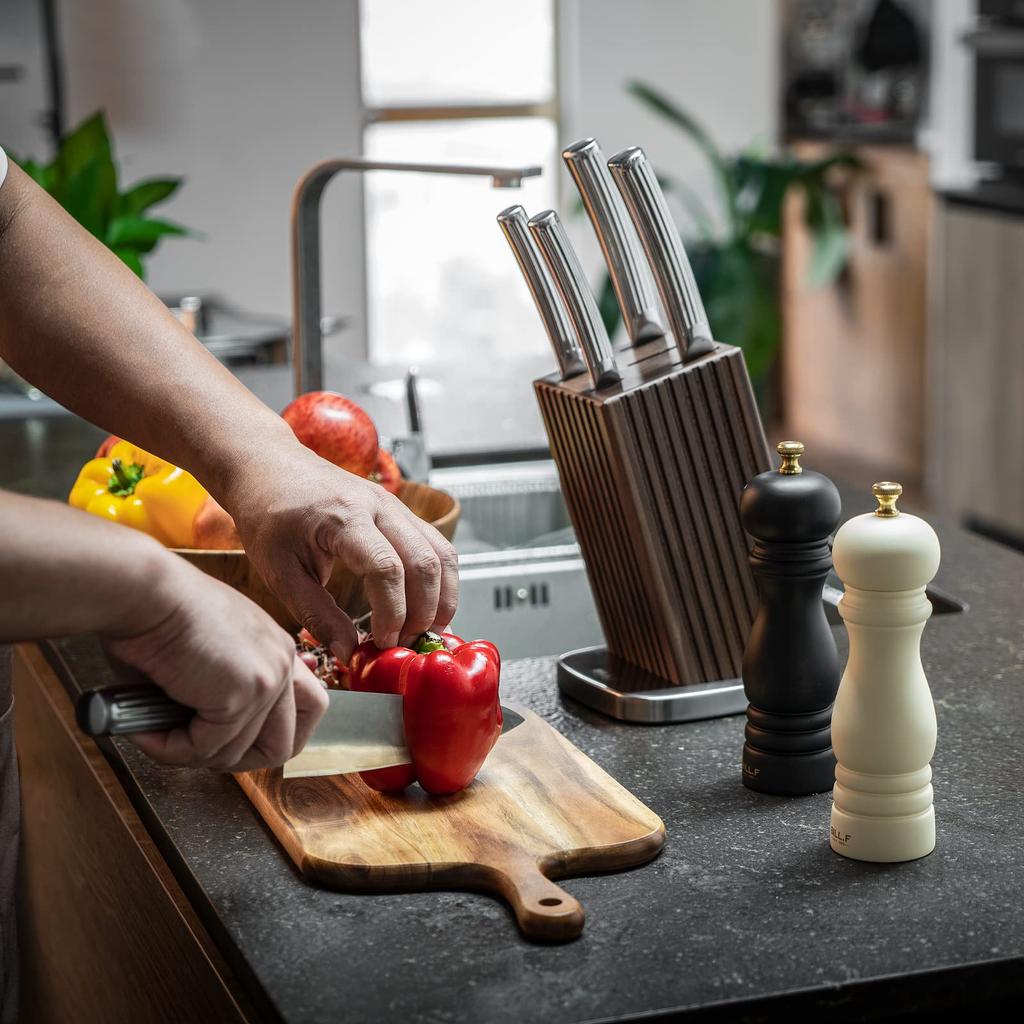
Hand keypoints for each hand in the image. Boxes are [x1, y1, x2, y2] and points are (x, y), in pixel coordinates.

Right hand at [105, 553, 327, 771]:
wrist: (145, 591)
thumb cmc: (158, 614)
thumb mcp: (204, 652)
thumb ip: (220, 689)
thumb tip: (211, 737)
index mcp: (277, 648)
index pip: (309, 707)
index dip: (272, 735)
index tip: (233, 743)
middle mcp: (282, 662)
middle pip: (288, 742)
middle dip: (240, 760)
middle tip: (198, 753)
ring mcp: (267, 681)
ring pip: (239, 753)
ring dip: (193, 754)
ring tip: (158, 734)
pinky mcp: (241, 696)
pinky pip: (205, 748)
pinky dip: (171, 749)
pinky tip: (147, 729)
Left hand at [223, 441, 458, 662]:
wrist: (269, 467)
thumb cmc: (269, 515)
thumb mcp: (280, 572)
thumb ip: (317, 614)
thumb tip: (348, 652)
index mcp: (343, 517)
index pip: (386, 568)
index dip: (391, 612)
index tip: (382, 642)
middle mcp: (378, 506)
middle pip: (424, 562)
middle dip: (422, 611)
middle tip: (405, 643)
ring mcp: (395, 506)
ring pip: (442, 553)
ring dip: (441, 597)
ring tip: (422, 629)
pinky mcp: (401, 511)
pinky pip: (436, 545)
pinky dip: (439, 579)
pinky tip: (426, 605)